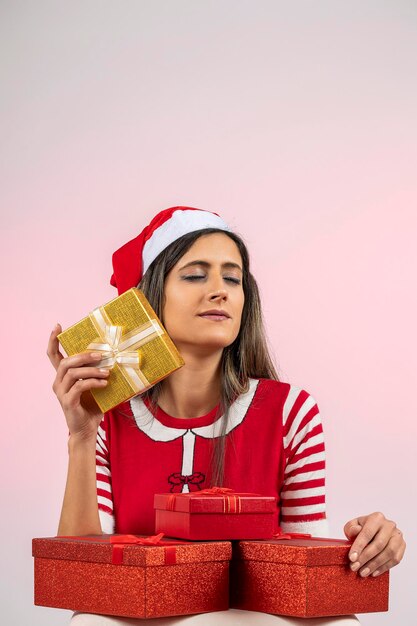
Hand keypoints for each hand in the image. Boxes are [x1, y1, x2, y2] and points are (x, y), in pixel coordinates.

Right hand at [47, 323, 107, 440]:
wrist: (86, 430)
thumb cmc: (92, 406)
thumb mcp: (94, 386)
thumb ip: (97, 372)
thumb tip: (115, 357)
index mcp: (63, 376)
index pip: (53, 355)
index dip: (53, 340)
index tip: (58, 326)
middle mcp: (58, 383)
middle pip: (65, 362)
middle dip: (83, 355)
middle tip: (100, 354)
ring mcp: (61, 393)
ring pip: (73, 373)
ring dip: (92, 370)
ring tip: (107, 371)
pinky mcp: (67, 402)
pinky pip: (80, 386)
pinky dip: (93, 382)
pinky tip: (104, 383)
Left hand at [344, 511, 405, 577]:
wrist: (376, 531)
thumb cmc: (363, 529)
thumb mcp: (354, 525)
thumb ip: (351, 528)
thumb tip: (355, 531)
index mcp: (377, 518)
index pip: (367, 533)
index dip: (359, 546)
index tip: (352, 558)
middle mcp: (389, 525)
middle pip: (379, 544)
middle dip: (365, 558)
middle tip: (355, 567)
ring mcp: (397, 536)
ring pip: (389, 553)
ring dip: (374, 565)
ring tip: (363, 572)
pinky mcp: (402, 546)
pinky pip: (395, 559)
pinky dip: (383, 568)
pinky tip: (373, 572)